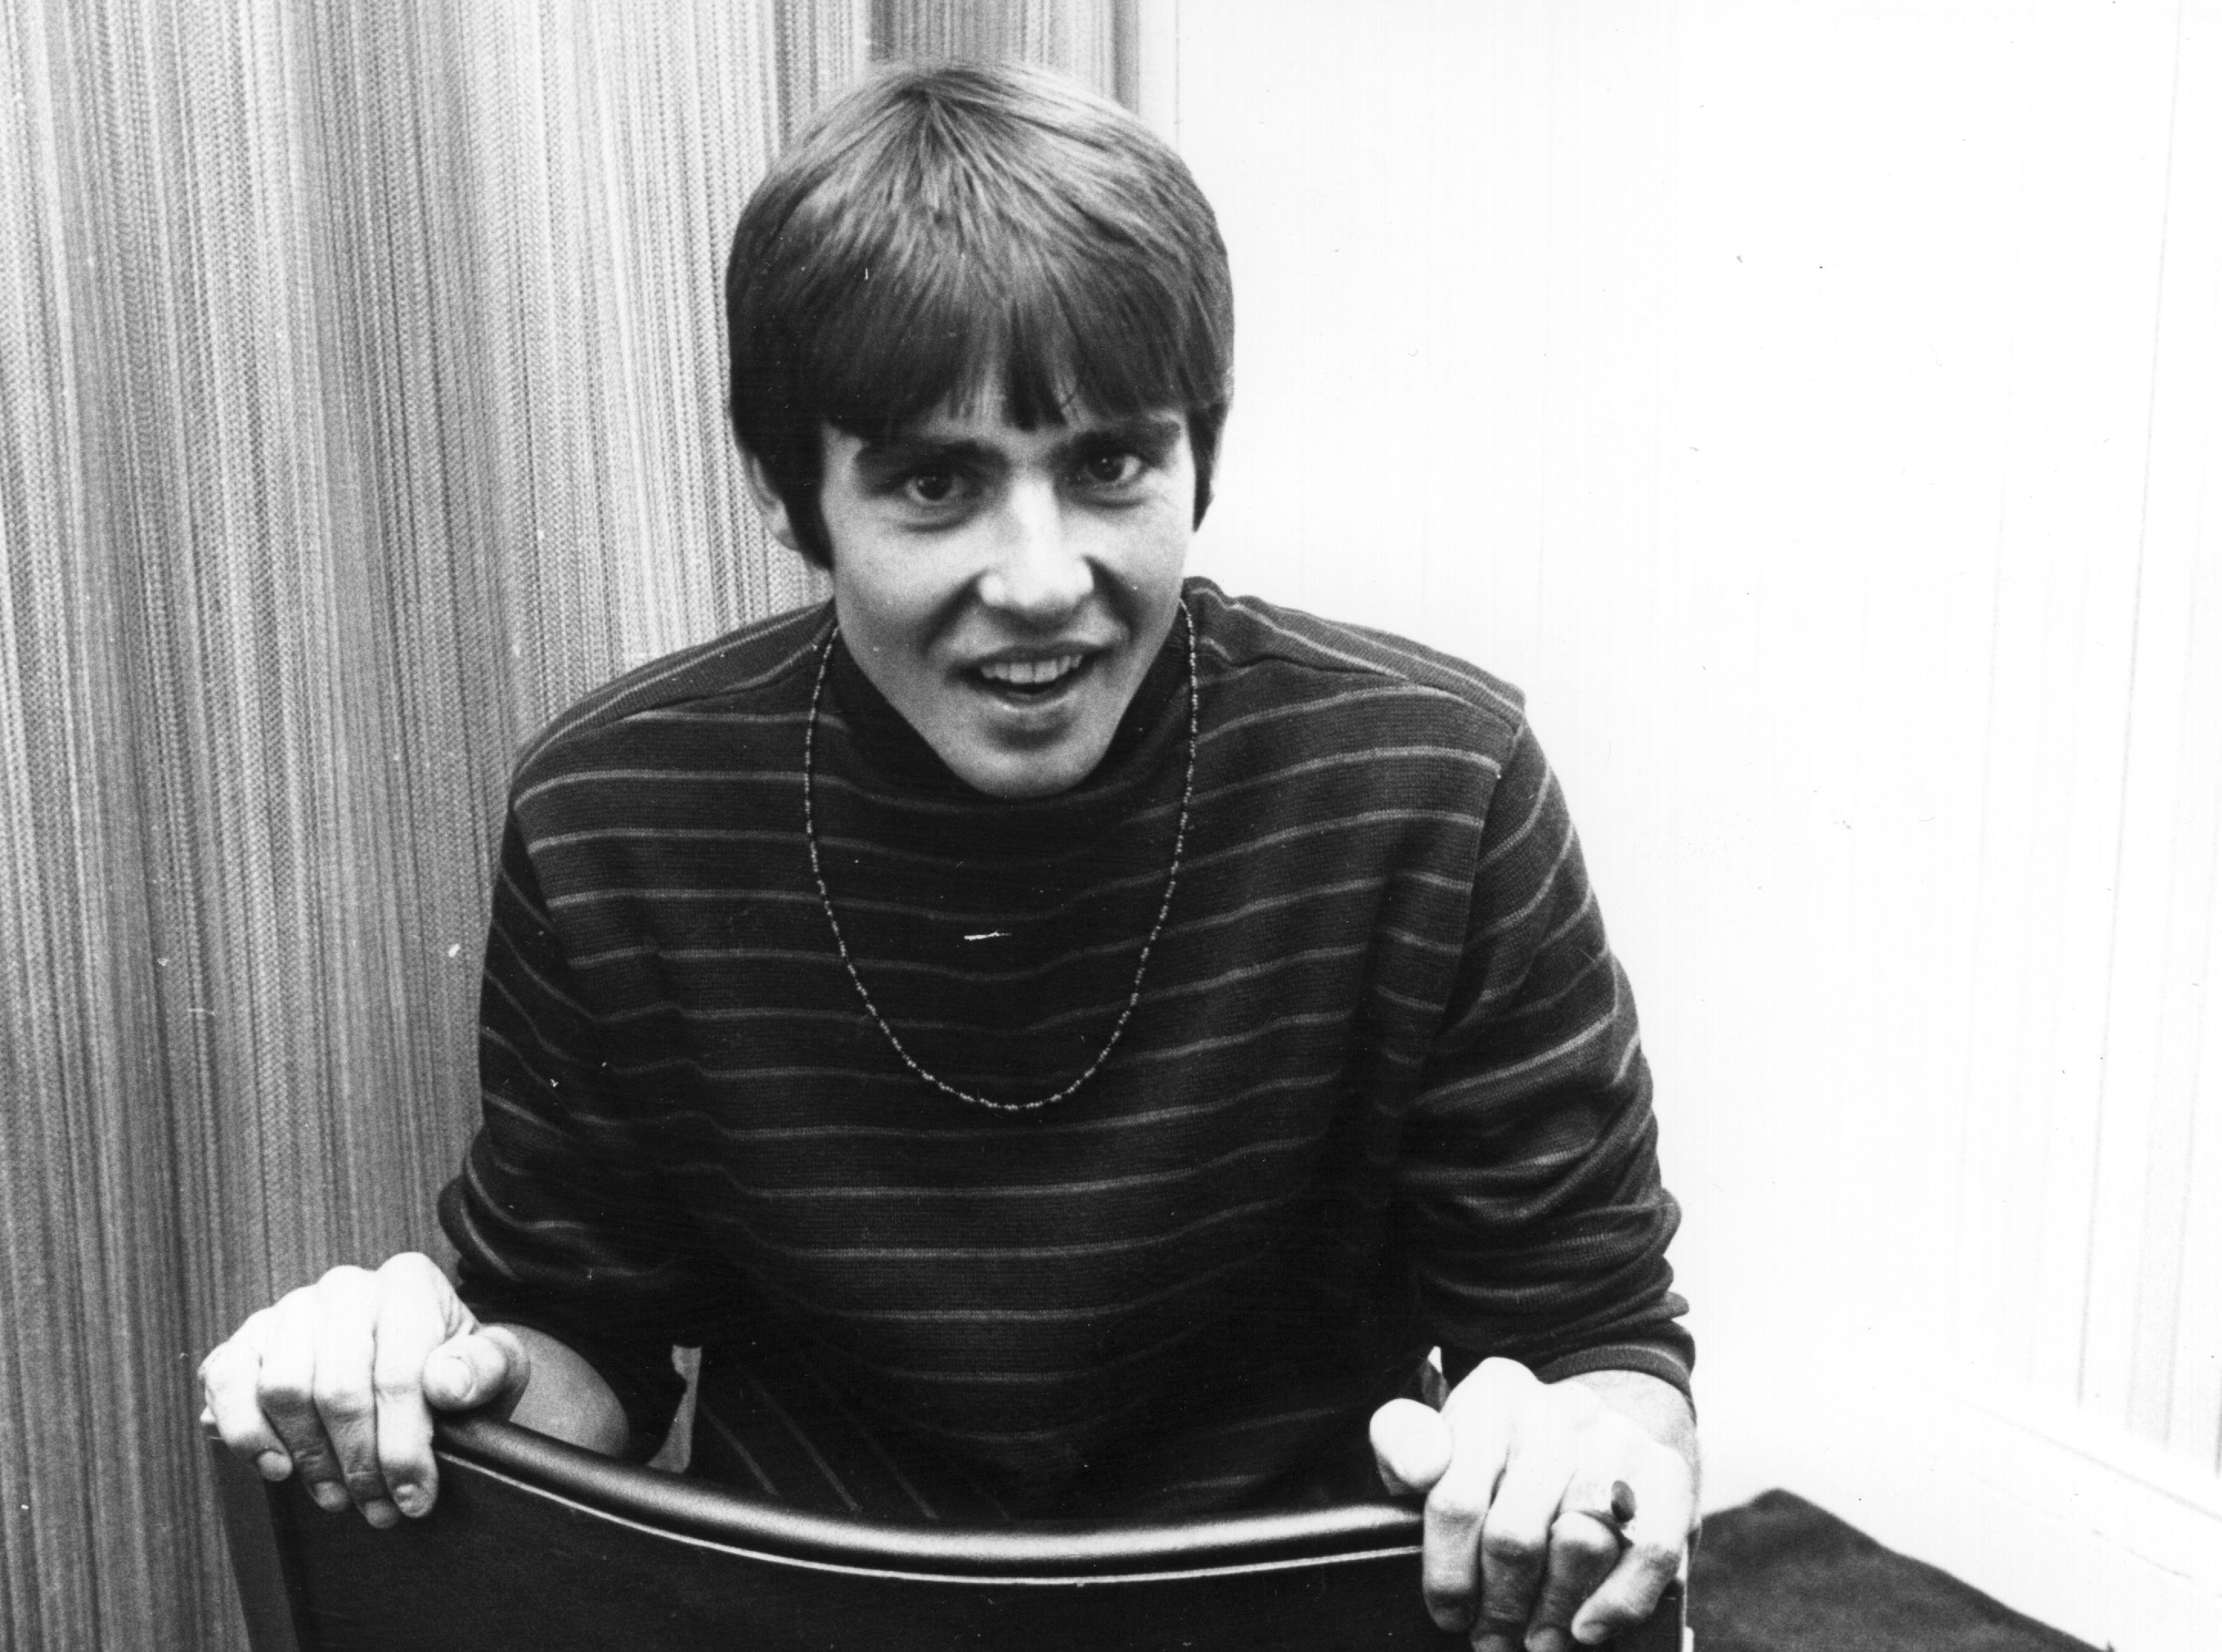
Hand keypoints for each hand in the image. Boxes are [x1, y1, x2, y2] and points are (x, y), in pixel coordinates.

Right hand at [199, 1252, 530, 1526]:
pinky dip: (245, 1431)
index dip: (404, 1447)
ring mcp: (290, 1310)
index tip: (414, 1498)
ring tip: (336, 1495)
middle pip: (339, 1388)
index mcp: (409, 1283)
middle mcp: (346, 1286)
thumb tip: (445, 1384)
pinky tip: (277, 1468)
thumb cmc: (455, 1368)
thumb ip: (483, 1369)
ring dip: (309, 1457)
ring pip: (284, 1389)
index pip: (399, 1374)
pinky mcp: (247, 1341)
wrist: (415, 1365)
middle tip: (376, 1507)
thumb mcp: (494, 1366)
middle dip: (358, 1462)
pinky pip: (226, 1382)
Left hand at [1370, 1358, 1693, 1650]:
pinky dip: (1619, 1603)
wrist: (1592, 1432)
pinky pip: (1653, 1552)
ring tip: (1535, 1641)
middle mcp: (1558, 1409)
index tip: (1448, 1613)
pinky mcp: (1667, 1473)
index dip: (1447, 1573)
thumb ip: (1405, 1442)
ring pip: (1581, 1547)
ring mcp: (1617, 1438)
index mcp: (1493, 1395)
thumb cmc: (1497, 1453)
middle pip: (1516, 1534)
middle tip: (1491, 1641)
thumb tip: (1419, 1467)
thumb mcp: (1438, 1436)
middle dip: (1499, 1605)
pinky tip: (1588, 1630)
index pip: (1455, 1497)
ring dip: (1553, 1613)